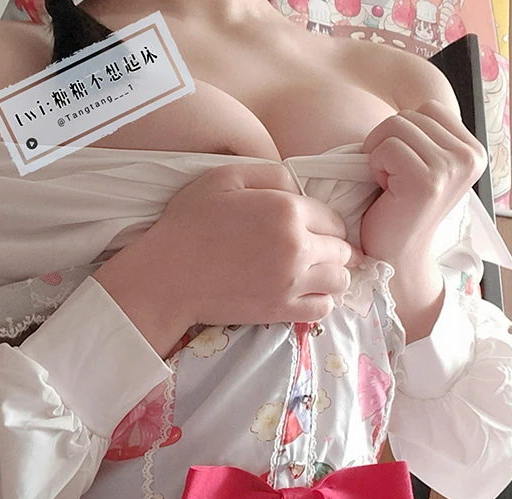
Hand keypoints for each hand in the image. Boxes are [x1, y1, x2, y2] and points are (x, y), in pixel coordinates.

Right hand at [94, 162, 359, 355]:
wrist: (168, 277)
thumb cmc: (190, 223)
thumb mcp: (226, 177)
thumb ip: (271, 174)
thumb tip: (300, 188)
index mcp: (287, 210)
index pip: (333, 219)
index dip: (324, 223)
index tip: (311, 229)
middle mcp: (297, 247)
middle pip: (343, 250)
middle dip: (332, 249)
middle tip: (313, 251)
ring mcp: (292, 282)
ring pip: (340, 281)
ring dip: (332, 275)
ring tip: (314, 273)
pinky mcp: (282, 310)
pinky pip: (324, 308)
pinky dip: (320, 301)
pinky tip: (303, 293)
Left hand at [360, 99, 487, 265]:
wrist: (398, 257)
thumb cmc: (402, 211)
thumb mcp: (425, 165)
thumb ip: (428, 136)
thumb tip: (408, 104)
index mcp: (473, 151)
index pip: (428, 107)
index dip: (404, 131)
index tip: (403, 165)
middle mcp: (468, 157)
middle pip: (412, 114)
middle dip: (389, 141)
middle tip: (393, 178)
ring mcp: (450, 169)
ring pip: (397, 127)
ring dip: (380, 153)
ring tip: (389, 183)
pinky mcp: (428, 181)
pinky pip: (387, 147)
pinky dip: (375, 165)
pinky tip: (385, 191)